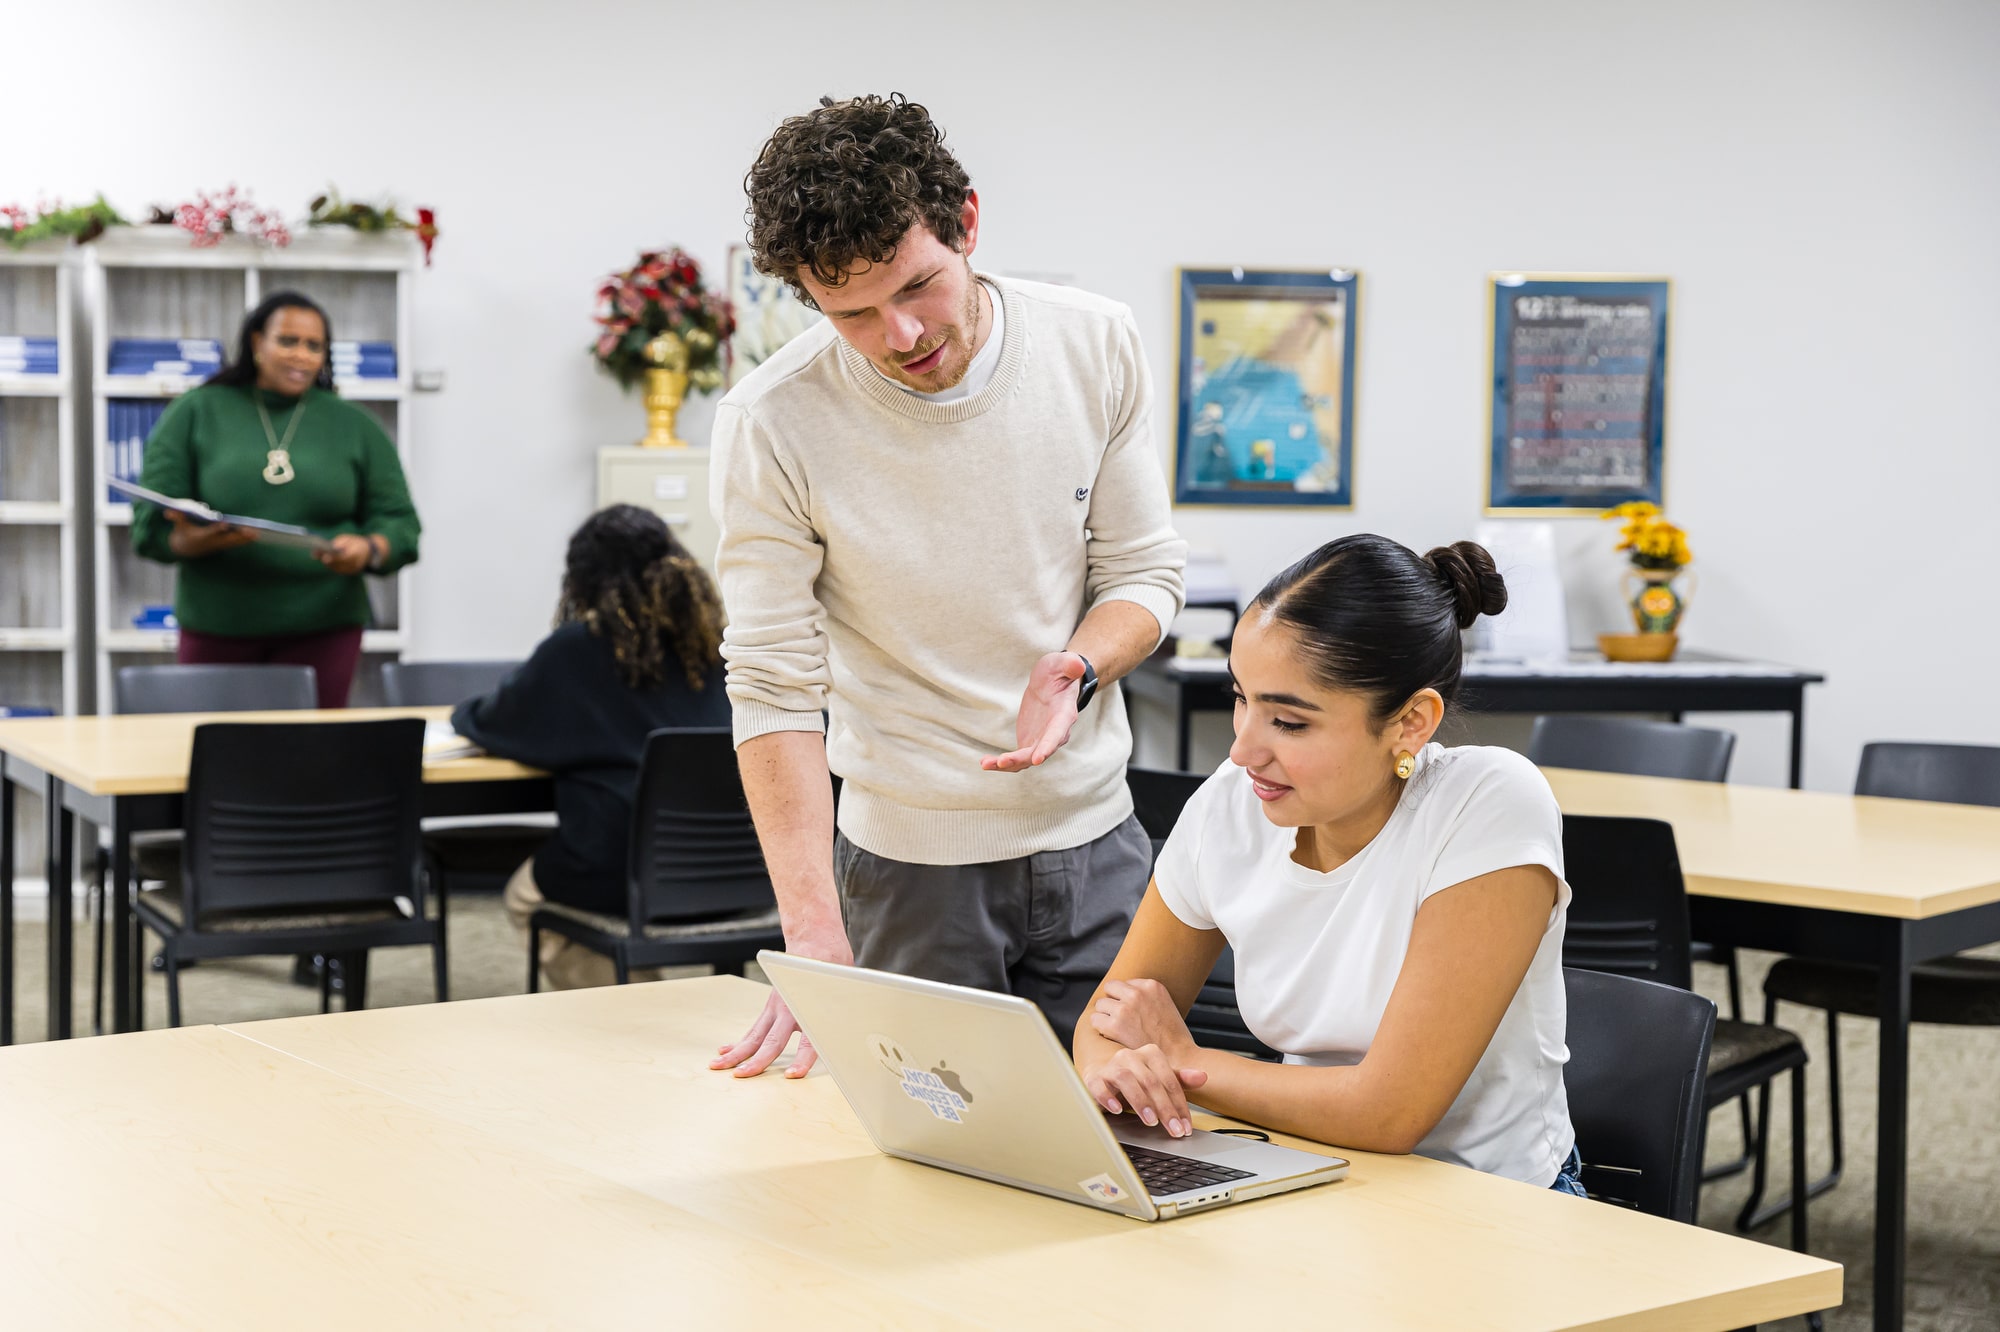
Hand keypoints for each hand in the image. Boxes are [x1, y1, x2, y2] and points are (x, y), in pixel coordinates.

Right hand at [165, 509, 254, 557]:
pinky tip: (258, 536)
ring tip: (259, 533)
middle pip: (227, 538)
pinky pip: (237, 542)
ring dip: (246, 538)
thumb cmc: (183, 532)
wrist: (185, 549)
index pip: (210, 532)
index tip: (225, 524)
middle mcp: (212, 542)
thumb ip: (176, 517)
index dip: (217, 528)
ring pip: (234, 541)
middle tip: (251, 530)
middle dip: (238, 535)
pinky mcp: (224, 544)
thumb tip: (168, 510)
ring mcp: (219, 544)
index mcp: (201, 536)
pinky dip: (246, 540)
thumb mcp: (178, 525)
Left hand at [315, 533, 373, 574]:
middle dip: (327, 559)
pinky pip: (338, 570)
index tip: (324, 556)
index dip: (333, 557)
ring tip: (317, 555)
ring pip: (337, 568)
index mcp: (358, 553)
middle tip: (315, 553)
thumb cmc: (356, 543)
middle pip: (339, 563)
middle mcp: (356, 563)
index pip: (344, 557)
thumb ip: (338, 543)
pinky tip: (324, 559)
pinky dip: (331, 565)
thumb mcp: (348, 539)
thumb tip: (326, 548)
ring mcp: (353, 569)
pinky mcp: (350, 572)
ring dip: (327, 562)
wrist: (369, 551)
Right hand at [710, 919, 852, 1078]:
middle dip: (755, 1061)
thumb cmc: (833, 969)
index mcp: (810, 1009)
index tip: (793, 1075)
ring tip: (717, 1066)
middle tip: (741, 1076)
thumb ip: (842, 1017)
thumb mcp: (844, 991)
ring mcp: (776, 1008)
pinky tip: (726, 1052)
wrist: (815, 941)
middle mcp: (789, 1010)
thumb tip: (857, 1039)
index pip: (808, 1042)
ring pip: (754, 1036)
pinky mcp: (771, 1008)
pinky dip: (739, 1042)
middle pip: (771, 1042)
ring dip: (736, 1053)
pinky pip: (754, 1029)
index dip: (801, 1060)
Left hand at [981, 651, 1086, 771]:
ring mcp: (1041, 741)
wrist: (1053, 682)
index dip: (1048, 746)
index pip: (1057, 733)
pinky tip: (985, 762)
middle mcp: (1055, 734)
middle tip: (1002, 761)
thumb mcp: (1063, 663)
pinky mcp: (1029, 743)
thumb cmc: (1059, 671)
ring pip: (1025, 760)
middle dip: (1021, 759)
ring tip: (986, 763)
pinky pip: (1016, 759)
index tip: (1038, 759)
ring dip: (1007, 764)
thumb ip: (1070, 665)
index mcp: (1064, 715)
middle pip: (1039, 752)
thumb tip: (1078, 665)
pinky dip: (1001, 763)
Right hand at [1079, 1045, 1207, 1138]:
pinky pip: (1099, 1085)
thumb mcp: (1157, 1080)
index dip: (1180, 1105)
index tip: (1185, 1126)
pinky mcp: (1093, 1078)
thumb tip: (1203, 1077)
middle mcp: (1130, 1056)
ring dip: (1140, 1101)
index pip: (1170, 1080)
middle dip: (1165, 1109)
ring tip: (1151, 1121)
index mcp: (1150, 1054)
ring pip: (1127, 1079)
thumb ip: (1179, 1079)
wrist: (1100, 1075)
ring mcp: (1110, 1066)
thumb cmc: (1133, 1081)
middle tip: (1174, 1130)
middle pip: (1151, 1082)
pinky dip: (1108, 1097)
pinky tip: (1117, 1110)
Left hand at [1090, 977, 1198, 1065]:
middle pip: (1110, 989)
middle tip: (1121, 1021)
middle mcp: (1137, 993)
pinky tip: (1112, 1037)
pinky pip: (1095, 1020)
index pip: (1125, 984)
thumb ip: (1146, 998)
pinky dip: (1100, 1029)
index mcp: (1152, 986)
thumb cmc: (1173, 1038)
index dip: (1126, 999)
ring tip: (1118, 1030)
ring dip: (1105, 1016)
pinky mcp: (1115, 1025)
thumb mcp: (1164, 1005)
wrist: (1181, 1059)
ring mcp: (1125, 1008)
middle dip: (1113, 1003)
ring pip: (1100, 1005)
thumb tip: (1123, 997)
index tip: (1132, 1013)